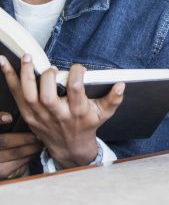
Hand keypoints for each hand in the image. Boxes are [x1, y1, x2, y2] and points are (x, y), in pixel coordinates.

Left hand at [0, 55, 121, 168]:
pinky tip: (5, 64)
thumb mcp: (104, 114)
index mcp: (77, 112)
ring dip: (25, 74)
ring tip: (26, 57)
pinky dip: (10, 79)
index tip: (78, 67)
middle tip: (53, 68)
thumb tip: (121, 84)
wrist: (69, 147)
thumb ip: (113, 99)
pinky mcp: (28, 114)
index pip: (76, 90)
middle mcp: (57, 114)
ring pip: (28, 95)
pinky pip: (16, 95)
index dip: (76, 74)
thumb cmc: (87, 125)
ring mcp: (40, 115)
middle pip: (47, 95)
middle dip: (48, 77)